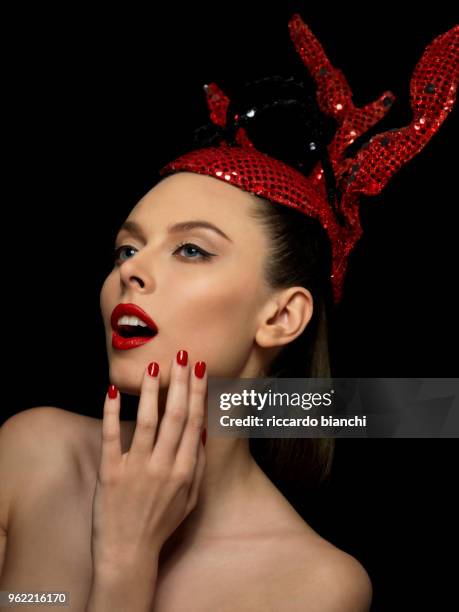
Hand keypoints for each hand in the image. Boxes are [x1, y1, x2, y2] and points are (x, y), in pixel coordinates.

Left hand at [90, 350, 206, 570]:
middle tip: (181, 356)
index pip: (194, 422)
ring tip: (154, 367)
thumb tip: (201, 431)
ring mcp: (136, 469)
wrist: (129, 554)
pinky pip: (111, 436)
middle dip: (180, 382)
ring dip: (151, 391)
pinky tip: (112, 391)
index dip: (197, 392)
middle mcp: (163, 466)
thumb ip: (198, 465)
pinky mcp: (110, 473)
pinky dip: (111, 413)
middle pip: (175, 416)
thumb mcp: (191, 499)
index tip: (199, 369)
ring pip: (146, 421)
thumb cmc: (161, 524)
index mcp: (184, 470)